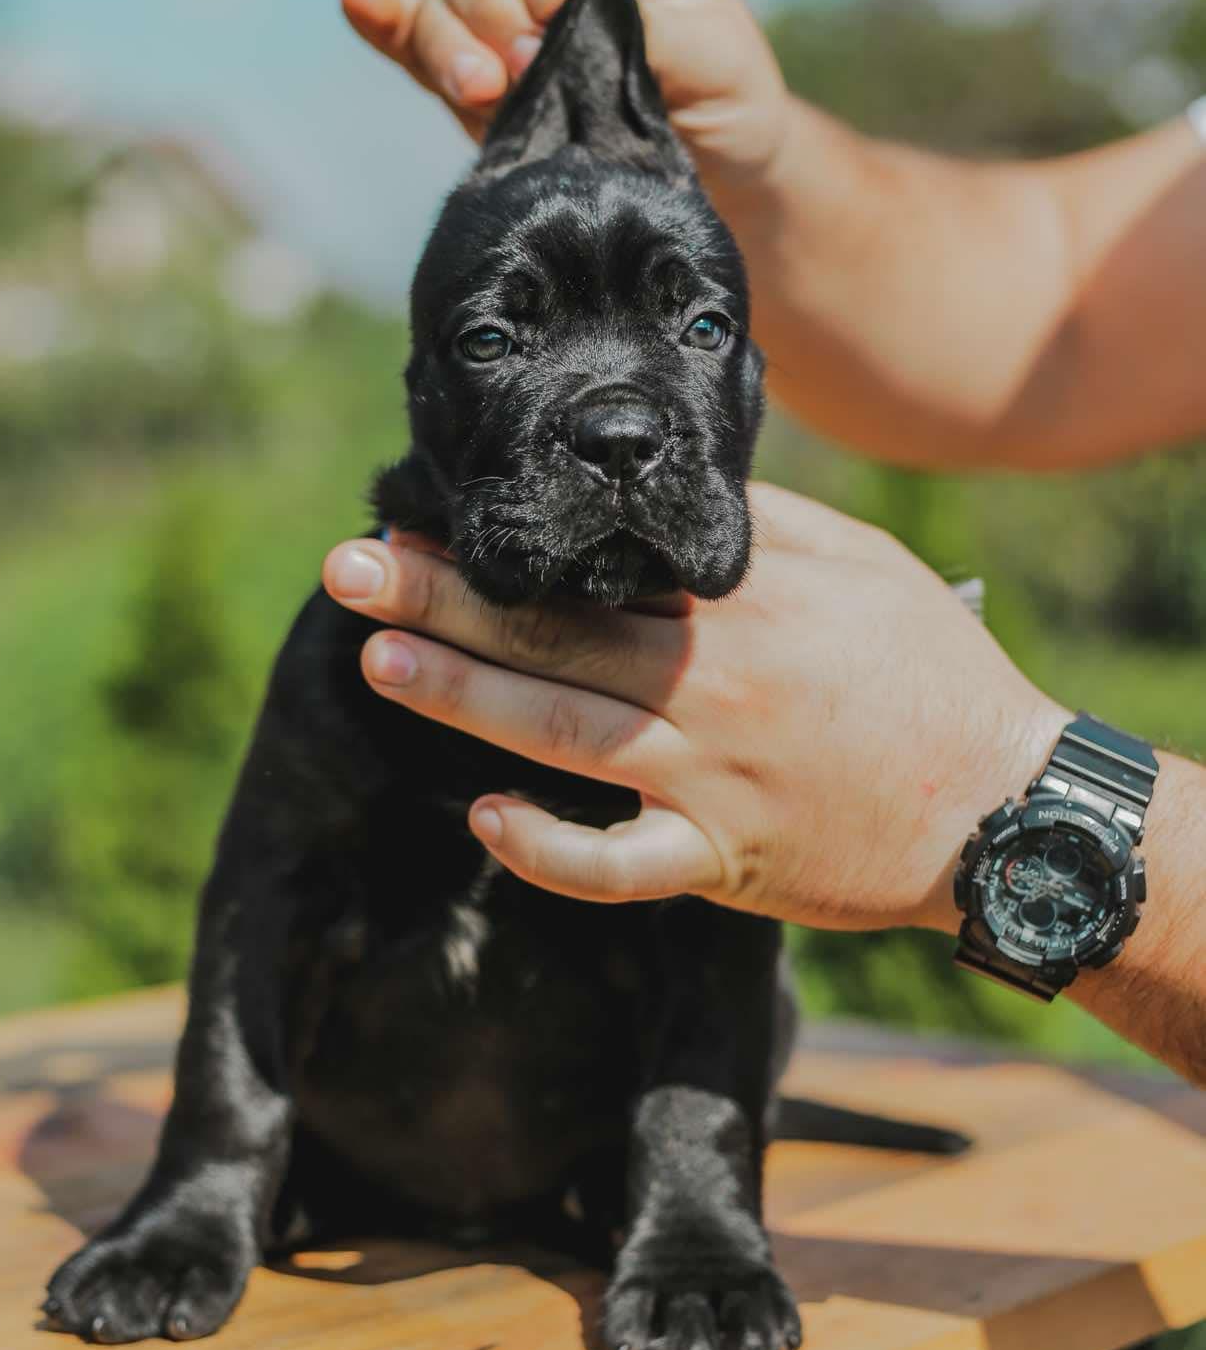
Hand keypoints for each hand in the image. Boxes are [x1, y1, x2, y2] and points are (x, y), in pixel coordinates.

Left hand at [322, 487, 1068, 932]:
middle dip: (441, 600)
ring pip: (563, 734)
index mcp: (740, 604)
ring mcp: (711, 777)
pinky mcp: (723, 859)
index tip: (416, 513)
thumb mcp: (861, 562)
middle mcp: (712, 684)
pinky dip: (549, 848)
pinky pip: (618, 863)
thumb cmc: (932, 671)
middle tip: (348, 569)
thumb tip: (667, 486)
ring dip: (464, 698)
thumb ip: (762, 523)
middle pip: (554, 636)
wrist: (1002, 803)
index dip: (498, 544)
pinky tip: (484, 819)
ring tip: (379, 662)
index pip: (593, 562)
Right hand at [340, 0, 788, 193]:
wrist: (717, 180)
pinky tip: (358, 3)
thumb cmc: (727, 100)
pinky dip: (383, 27)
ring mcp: (502, 27)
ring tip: (483, 92)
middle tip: (523, 69)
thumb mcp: (710, 54)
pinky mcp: (477, 88)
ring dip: (444, 44)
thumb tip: (557, 25)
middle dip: (486, 7)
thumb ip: (637, 27)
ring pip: (438, 6)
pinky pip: (412, 48)